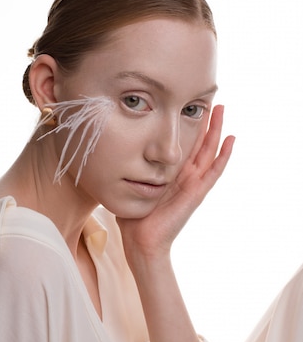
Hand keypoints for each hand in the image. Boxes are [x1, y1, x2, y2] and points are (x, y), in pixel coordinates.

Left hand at [117, 105, 234, 261]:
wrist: (141, 241)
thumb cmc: (135, 218)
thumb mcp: (131, 187)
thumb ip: (128, 173)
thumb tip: (110, 156)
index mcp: (171, 175)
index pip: (184, 145)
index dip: (189, 127)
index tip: (189, 106)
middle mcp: (185, 177)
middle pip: (200, 144)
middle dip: (206, 122)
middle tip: (212, 100)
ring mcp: (193, 184)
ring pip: (209, 152)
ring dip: (217, 130)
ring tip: (222, 109)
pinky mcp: (197, 193)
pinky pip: (214, 171)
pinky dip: (224, 155)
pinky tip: (231, 139)